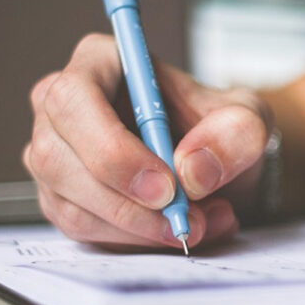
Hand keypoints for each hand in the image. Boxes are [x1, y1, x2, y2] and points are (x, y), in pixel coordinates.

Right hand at [23, 33, 271, 249]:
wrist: (216, 164)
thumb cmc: (220, 128)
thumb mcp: (248, 119)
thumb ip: (234, 134)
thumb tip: (192, 171)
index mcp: (100, 62)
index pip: (74, 99)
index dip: (112, 148)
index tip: (165, 186)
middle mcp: (63, 107)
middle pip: (57, 159)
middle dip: (127, 203)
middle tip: (185, 220)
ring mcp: (55, 155)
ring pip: (71, 205)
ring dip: (140, 228)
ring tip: (201, 223)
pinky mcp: (62, 199)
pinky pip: (84, 231)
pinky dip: (136, 241)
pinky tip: (177, 230)